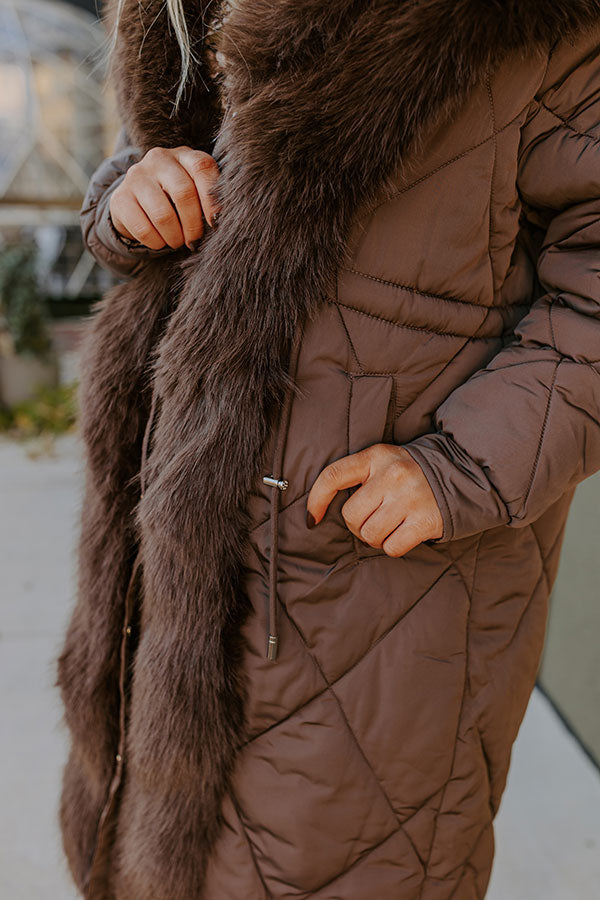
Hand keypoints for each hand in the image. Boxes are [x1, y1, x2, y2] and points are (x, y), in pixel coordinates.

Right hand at [109, 146, 221, 250]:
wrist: (137, 203)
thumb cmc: (176, 200)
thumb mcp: (196, 192)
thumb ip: (210, 198)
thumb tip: (220, 222)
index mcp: (184, 154)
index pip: (202, 168)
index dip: (212, 199)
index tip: (215, 224)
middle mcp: (159, 159)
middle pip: (183, 192)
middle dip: (193, 225)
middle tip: (194, 240)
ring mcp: (136, 176)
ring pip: (163, 215)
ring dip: (174, 237)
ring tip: (177, 242)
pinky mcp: (120, 198)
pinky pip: (143, 228)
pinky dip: (156, 243)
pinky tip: (160, 242)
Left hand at [306, 444, 443, 556]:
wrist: (460, 473)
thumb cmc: (410, 473)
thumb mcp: (383, 461)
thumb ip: (357, 476)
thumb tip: (319, 512)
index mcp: (376, 456)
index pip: (333, 476)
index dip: (316, 500)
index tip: (312, 519)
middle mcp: (392, 475)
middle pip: (351, 516)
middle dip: (358, 526)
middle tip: (374, 519)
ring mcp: (410, 498)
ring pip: (370, 535)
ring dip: (376, 538)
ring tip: (390, 525)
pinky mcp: (425, 521)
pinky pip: (392, 547)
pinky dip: (394, 546)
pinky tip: (404, 532)